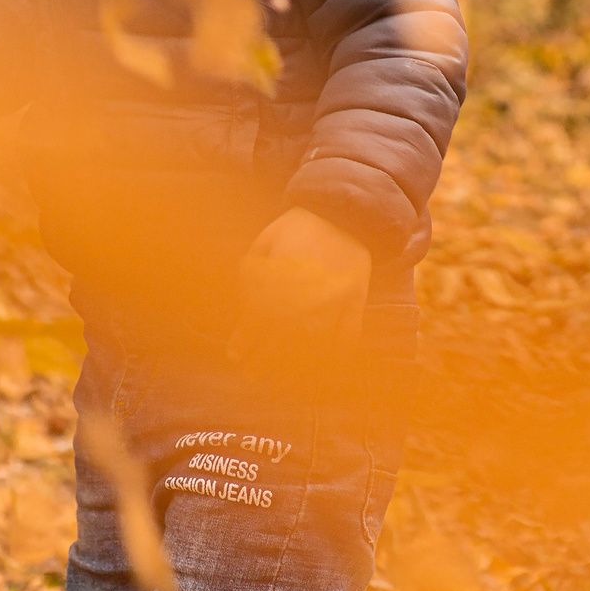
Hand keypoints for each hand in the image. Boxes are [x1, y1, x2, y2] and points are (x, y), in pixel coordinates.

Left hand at [226, 206, 371, 366]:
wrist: (342, 211)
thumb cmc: (298, 226)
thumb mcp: (264, 243)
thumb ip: (250, 273)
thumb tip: (244, 299)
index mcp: (276, 288)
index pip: (253, 326)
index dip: (242, 343)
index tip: (235, 355)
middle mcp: (301, 305)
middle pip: (278, 346)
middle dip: (262, 363)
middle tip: (252, 374)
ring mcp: (331, 309)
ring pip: (311, 350)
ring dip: (295, 369)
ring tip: (284, 379)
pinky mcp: (354, 306)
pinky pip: (347, 340)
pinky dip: (337, 356)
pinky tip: (326, 367)